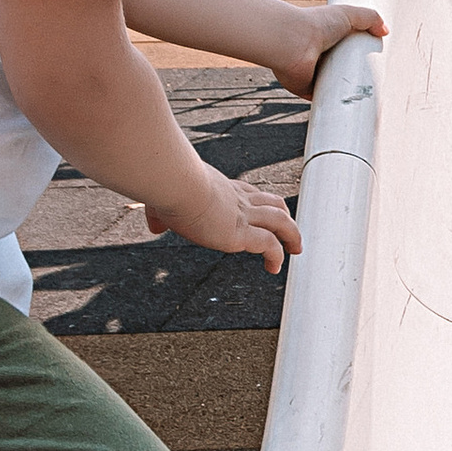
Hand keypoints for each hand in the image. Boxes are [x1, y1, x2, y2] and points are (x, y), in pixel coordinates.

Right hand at [145, 173, 300, 273]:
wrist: (175, 183)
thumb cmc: (167, 186)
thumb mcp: (161, 200)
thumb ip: (159, 214)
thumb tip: (155, 226)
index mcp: (221, 187)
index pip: (247, 192)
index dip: (258, 201)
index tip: (263, 209)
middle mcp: (237, 199)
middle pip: (271, 203)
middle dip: (284, 215)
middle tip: (289, 227)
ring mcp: (243, 215)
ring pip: (280, 222)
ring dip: (292, 235)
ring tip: (296, 248)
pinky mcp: (242, 232)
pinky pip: (269, 245)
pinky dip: (276, 256)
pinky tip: (275, 267)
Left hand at [261, 1, 384, 100]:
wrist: (294, 43)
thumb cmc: (315, 25)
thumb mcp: (349, 14)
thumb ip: (370, 17)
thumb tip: (385, 31)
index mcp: (328, 38)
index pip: (348, 47)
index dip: (361, 53)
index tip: (377, 60)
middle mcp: (320, 56)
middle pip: (344, 69)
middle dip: (358, 75)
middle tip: (378, 82)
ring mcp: (314, 74)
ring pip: (335, 86)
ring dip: (348, 92)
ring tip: (370, 98)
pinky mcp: (309, 90)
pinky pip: (325, 100)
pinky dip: (334, 104)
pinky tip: (351, 109)